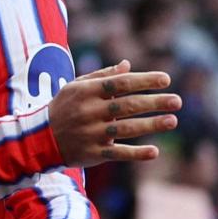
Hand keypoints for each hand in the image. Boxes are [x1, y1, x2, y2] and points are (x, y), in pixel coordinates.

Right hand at [48, 60, 179, 166]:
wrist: (39, 138)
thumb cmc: (64, 107)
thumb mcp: (77, 87)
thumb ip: (102, 76)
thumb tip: (128, 65)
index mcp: (86, 92)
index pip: (119, 83)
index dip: (143, 80)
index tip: (166, 79)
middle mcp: (89, 111)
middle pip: (126, 105)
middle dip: (153, 102)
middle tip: (177, 101)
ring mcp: (91, 133)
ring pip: (125, 128)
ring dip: (150, 125)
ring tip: (173, 121)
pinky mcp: (93, 153)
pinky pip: (117, 153)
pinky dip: (136, 154)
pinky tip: (154, 151)